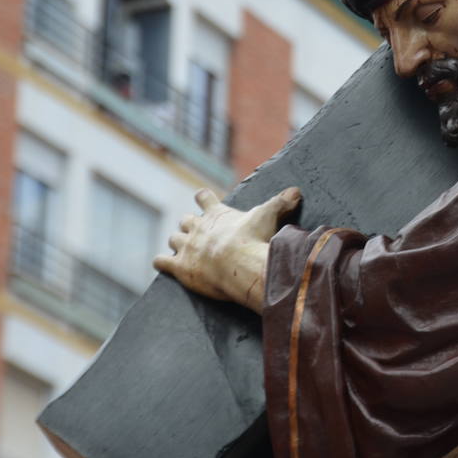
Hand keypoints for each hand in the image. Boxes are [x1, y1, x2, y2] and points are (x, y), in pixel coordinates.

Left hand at [153, 187, 301, 312]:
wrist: (238, 264)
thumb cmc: (252, 238)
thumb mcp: (268, 215)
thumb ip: (281, 202)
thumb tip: (296, 191)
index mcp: (216, 214)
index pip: (204, 198)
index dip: (203, 198)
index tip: (201, 196)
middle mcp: (197, 227)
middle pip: (185, 220)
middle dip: (189, 224)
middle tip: (195, 230)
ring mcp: (186, 247)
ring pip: (173, 239)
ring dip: (177, 243)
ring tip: (181, 249)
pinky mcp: (179, 266)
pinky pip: (161, 262)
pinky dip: (161, 262)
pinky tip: (162, 264)